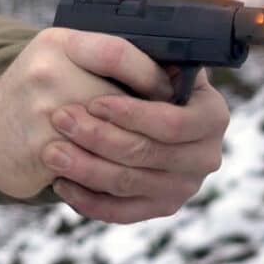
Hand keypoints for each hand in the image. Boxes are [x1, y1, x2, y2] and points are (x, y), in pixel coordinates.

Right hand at [0, 28, 168, 198]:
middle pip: (121, 102)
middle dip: (149, 120)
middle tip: (169, 129)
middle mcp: (48, 75)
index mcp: (57, 45)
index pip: (118, 53)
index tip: (165, 89)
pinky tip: (125, 171)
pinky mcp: (44, 153)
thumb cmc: (33, 92)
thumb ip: (103, 56)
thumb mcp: (57, 56)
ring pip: (115, 139)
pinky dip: (115, 170)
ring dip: (136, 150)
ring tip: (151, 151)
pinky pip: (97, 166)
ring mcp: (44, 116)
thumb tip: (168, 71)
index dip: (150, 75)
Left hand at [44, 68, 228, 222]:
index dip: (132, 115)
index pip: (173, 123)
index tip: (93, 102)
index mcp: (211, 115)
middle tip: (59, 120)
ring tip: (52, 152)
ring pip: (128, 183)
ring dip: (86, 168)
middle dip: (98, 137)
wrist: (137, 113)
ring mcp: (183, 186)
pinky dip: (89, 200)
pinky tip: (62, 184)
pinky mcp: (159, 208)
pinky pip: (122, 212)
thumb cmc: (138, 79)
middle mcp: (204, 155)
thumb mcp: (142, 57)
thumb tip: (113, 51)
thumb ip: (132, 55)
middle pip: (146, 154)